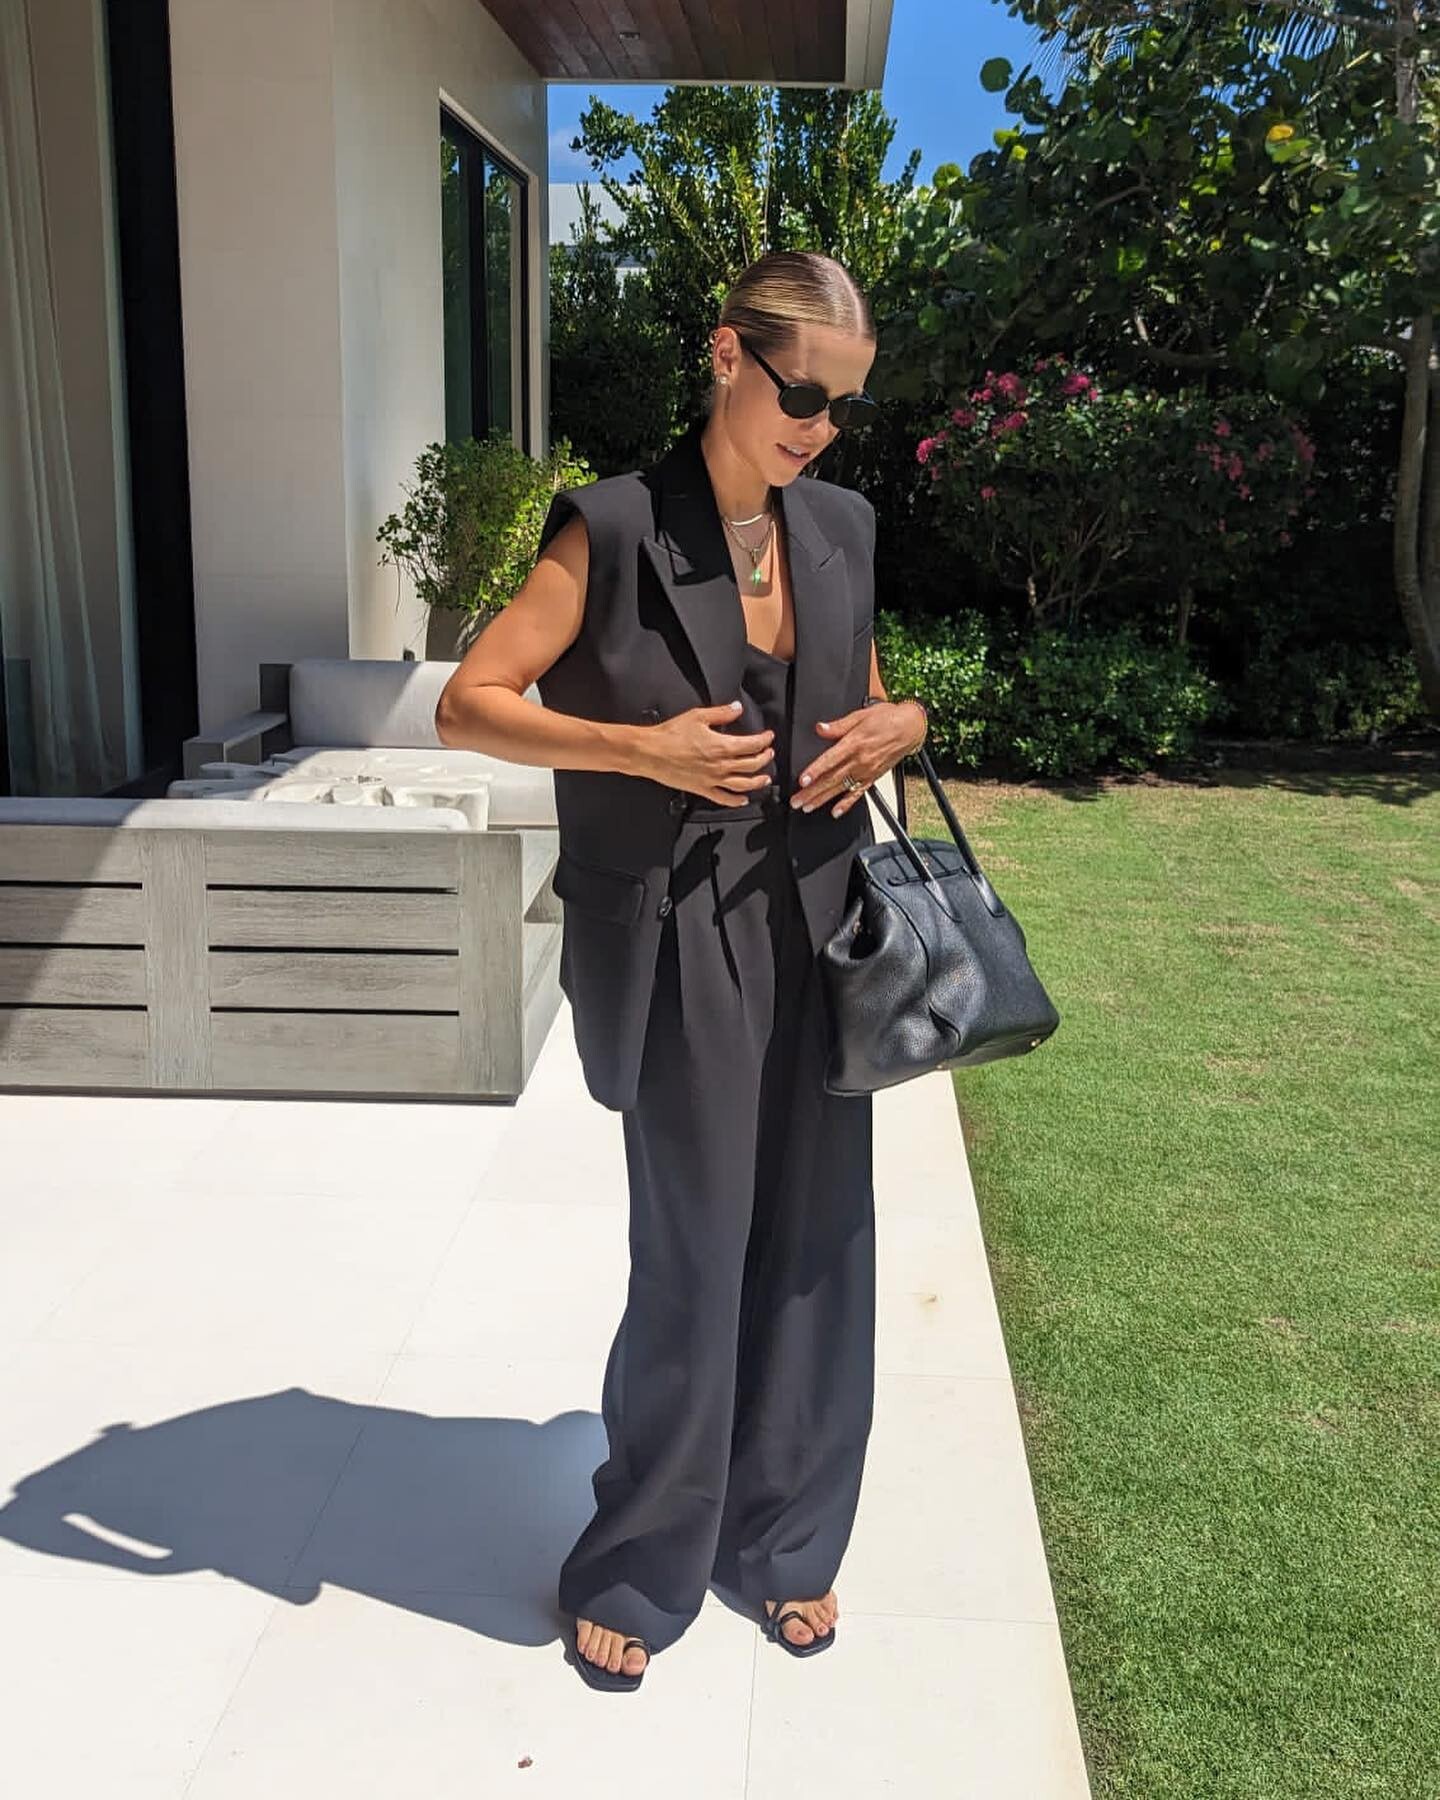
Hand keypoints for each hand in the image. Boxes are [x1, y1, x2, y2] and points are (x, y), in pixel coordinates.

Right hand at [631, 700, 776, 805]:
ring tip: (765, 779)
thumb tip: (737, 708)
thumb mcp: (697, 716)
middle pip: (752, 764)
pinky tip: (743, 800)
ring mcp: (712, 779)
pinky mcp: (702, 789)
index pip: (752, 745)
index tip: (769, 737)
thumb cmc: (670, 734)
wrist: (650, 752)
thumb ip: (721, 713)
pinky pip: (723, 798)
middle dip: (764, 758)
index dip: (764, 740)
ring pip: (743, 784)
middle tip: (769, 753)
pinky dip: (736, 801)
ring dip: (758, 781)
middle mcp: (720, 765)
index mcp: (722, 746)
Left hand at [790, 700, 924, 817]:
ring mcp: (866, 771)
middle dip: (812, 792)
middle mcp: (860, 760)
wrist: (910, 727)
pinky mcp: (873, 777)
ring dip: (823, 799)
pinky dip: (846, 804)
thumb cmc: (887, 718)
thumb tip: (820, 728)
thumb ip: (838, 725)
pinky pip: (858, 793)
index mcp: (854, 743)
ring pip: (840, 788)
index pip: (830, 760)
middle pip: (832, 779)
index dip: (815, 771)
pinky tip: (835, 812)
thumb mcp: (860, 715)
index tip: (803, 781)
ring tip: (807, 807)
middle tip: (796, 801)